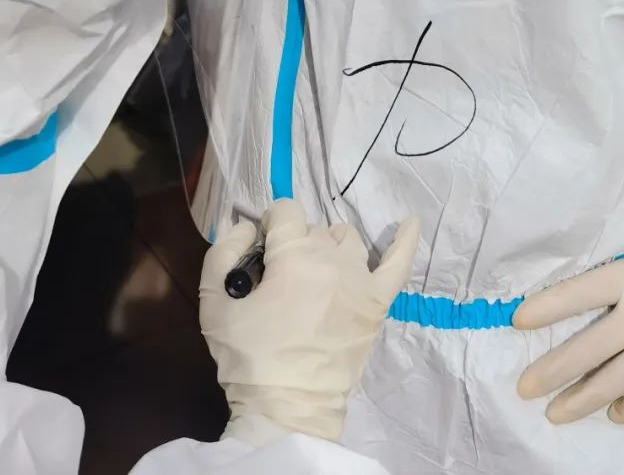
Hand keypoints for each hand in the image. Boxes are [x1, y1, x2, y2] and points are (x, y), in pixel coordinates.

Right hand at [200, 199, 418, 443]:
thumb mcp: (214, 305)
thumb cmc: (249, 360)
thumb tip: (243, 226)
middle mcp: (332, 259)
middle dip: (294, 244)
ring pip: (347, 240)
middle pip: (314, 228)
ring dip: (329, 246)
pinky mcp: (378, 303)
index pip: (285, 211)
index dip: (269, 227)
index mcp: (294, 256)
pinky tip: (409, 223)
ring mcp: (361, 280)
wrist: (289, 411)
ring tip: (315, 271)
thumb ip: (222, 254)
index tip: (261, 251)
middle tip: (279, 278)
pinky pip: (399, 263)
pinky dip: (405, 241)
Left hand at [514, 213, 623, 424]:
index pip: (578, 291)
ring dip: (582, 398)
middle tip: (523, 387)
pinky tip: (615, 414)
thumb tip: (608, 243)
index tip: (517, 321)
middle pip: (588, 347)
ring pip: (615, 379)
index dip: (547, 307)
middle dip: (552, 370)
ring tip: (555, 412)